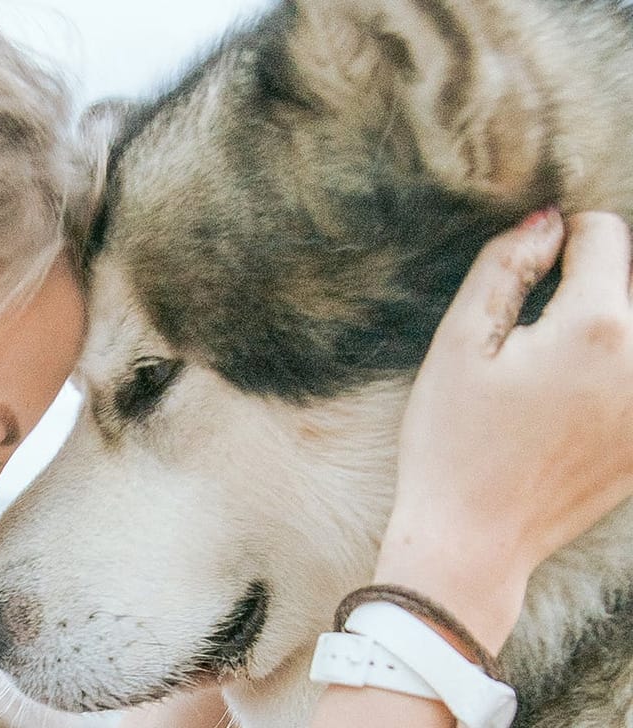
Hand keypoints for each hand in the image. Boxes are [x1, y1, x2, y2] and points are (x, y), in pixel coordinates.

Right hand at [377, 210, 632, 651]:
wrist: (474, 540)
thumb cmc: (453, 442)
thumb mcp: (457, 344)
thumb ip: (504, 267)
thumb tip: (548, 221)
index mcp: (596, 327)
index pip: (606, 234)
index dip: (560, 242)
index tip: (526, 277)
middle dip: (595, 281)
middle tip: (540, 325)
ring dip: (610, 322)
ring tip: (560, 360)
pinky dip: (617, 367)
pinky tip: (572, 402)